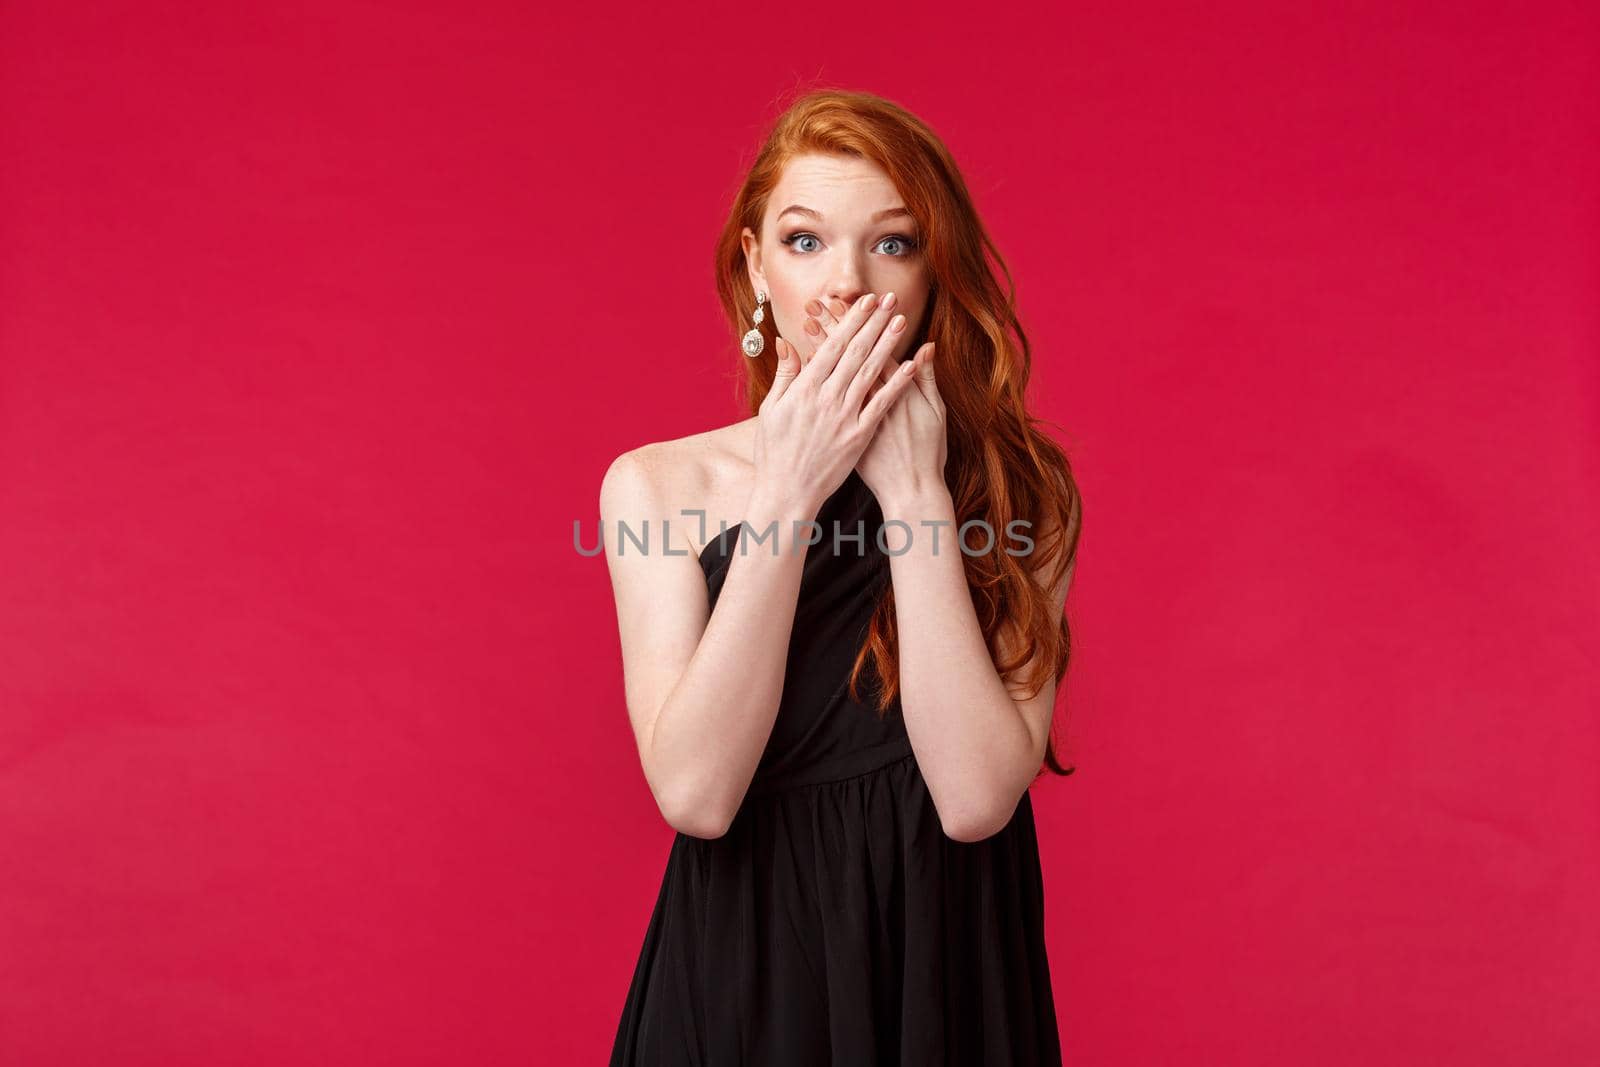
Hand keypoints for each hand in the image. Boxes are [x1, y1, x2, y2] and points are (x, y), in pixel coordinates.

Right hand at [755, 292, 920, 514]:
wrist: (786, 493)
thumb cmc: (774, 453)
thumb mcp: (770, 410)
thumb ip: (784, 374)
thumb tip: (785, 341)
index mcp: (804, 389)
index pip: (832, 346)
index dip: (851, 321)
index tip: (865, 302)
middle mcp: (826, 399)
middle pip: (855, 352)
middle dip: (874, 323)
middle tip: (890, 300)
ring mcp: (844, 417)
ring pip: (871, 373)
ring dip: (888, 345)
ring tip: (902, 322)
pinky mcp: (859, 436)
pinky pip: (882, 405)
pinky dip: (897, 384)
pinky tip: (911, 365)